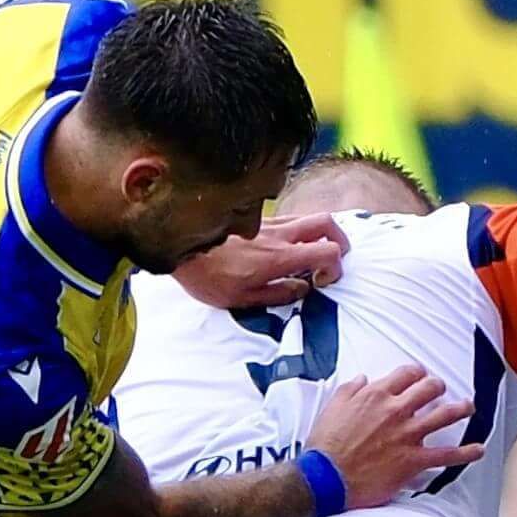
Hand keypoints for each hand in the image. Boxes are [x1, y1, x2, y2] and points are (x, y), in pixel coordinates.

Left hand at [175, 213, 348, 312]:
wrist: (177, 246)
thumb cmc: (207, 277)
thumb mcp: (241, 299)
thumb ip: (277, 294)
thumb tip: (303, 289)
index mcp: (279, 257)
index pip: (329, 251)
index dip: (336, 267)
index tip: (321, 281)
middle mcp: (278, 234)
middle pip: (327, 222)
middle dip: (339, 240)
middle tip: (329, 260)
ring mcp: (268, 222)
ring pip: (307, 217)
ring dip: (317, 234)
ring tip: (307, 255)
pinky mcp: (255, 218)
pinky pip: (288, 218)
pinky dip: (297, 230)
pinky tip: (284, 247)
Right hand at [306, 361, 472, 508]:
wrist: (326, 478)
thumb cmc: (326, 445)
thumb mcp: (332, 408)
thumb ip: (350, 390)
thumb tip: (363, 379)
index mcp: (376, 395)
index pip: (407, 373)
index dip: (417, 373)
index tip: (418, 377)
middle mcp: (396, 410)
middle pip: (431, 388)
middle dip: (439, 387)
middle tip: (440, 391)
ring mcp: (408, 435)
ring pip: (446, 414)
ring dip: (461, 409)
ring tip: (468, 407)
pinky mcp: (415, 459)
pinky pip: (448, 455)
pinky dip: (467, 453)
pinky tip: (478, 449)